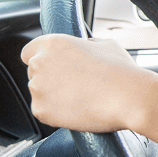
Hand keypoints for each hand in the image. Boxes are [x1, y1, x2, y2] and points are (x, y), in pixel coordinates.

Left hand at [22, 34, 155, 132]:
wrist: (128, 97)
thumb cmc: (120, 70)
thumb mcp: (105, 45)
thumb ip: (86, 45)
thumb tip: (85, 48)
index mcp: (52, 43)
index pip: (29, 51)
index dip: (43, 59)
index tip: (54, 67)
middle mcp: (39, 63)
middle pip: (34, 73)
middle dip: (50, 79)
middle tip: (74, 84)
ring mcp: (37, 88)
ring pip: (39, 93)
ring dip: (53, 96)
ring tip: (80, 98)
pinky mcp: (41, 110)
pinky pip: (44, 111)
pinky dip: (56, 113)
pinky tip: (77, 109)